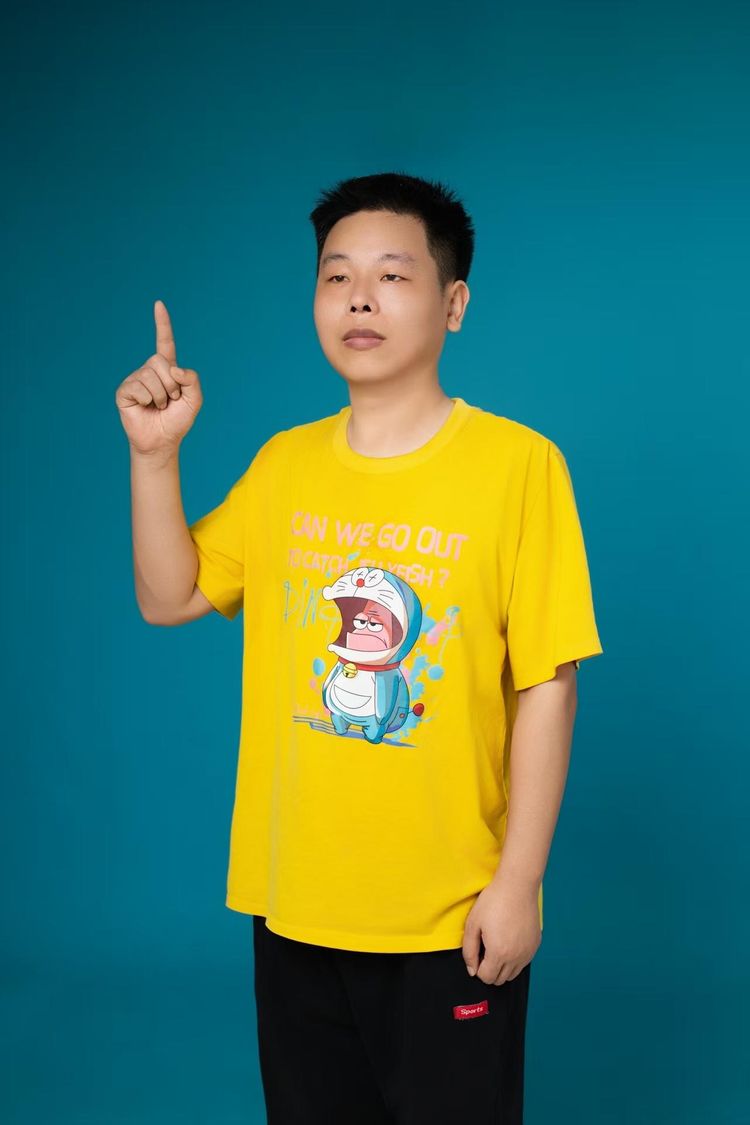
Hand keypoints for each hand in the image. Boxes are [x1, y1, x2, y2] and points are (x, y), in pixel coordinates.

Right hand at [115, 300, 202, 454]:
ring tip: (158, 406)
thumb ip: (192, 379)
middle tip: (170, 401)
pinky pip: (138, 387)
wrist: (162, 441)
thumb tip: (172, 368)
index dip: (162, 324)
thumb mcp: (194, 399)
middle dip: (171, 385)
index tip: (158, 304)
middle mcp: (149, 370)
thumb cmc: (177, 421)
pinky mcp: (124, 391)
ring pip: (151, 376)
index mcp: (167, 369)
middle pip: (161, 362)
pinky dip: (146, 400)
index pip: (164, 342)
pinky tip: (145, 408)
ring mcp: (136, 379)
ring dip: (161, 396)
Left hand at [462, 875, 541, 984]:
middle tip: (486, 948)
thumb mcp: (473, 924)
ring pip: (513, 974)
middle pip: (500, 979)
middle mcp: (516, 957)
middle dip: (490, 969)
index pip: (486, 978)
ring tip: (497, 945)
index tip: (477, 952)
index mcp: (499, 953)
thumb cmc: (493, 902)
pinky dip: (515, 959)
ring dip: (503, 967)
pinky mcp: (535, 945)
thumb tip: (472, 971)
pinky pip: (523, 962)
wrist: (517, 886)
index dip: (478, 968)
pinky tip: (509, 941)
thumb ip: (469, 951)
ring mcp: (528, 952)